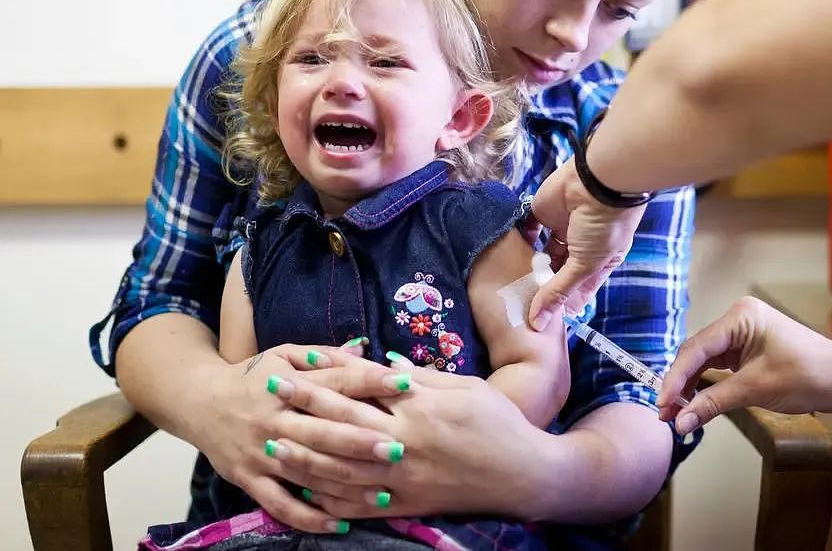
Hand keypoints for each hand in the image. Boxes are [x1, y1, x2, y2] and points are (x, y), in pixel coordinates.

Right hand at [197, 343, 410, 533]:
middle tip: (398, 449)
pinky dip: (308, 516)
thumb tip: (364, 348)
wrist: (199, 401)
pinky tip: (338, 523)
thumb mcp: (284, 356)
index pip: (334, 382)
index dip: (370, 381)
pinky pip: (280, 503)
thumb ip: (324, 356)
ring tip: (383, 492)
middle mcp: (274, 419)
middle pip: (323, 432)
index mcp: (287, 385)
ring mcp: (260, 452)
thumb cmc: (252, 376)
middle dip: (361, 441)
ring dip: (345, 484)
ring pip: (307, 472)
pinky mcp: (249, 479)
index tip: (404, 384)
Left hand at [291, 366, 557, 520]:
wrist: (525, 475)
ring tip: (275, 442)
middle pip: (343, 422)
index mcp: (421, 406)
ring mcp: (405, 477)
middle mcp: (406, 442)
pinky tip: (306, 492)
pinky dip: (332, 501)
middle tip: (271, 391)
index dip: (329, 371)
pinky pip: (362, 505)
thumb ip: (424, 376)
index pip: (364, 385)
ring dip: (305, 455)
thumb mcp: (468, 387)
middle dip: (303, 405)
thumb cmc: (501, 423)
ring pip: (343, 468)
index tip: (300, 360)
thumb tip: (384, 361)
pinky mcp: (409, 504)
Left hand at [528, 159, 644, 328]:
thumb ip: (559, 292)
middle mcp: (581, 247)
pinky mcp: (543, 213)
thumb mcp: (585, 264)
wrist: (597, 182)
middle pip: (557, 274)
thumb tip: (540, 323)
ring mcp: (561, 229)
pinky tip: (506, 259)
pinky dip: (518, 241)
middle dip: (542, 287)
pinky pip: (527, 229)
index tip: (541, 321)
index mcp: (599, 261)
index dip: (562, 304)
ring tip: (511, 286)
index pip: (578, 289)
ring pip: (540, 254)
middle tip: (521, 307)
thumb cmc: (604, 227)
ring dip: (528, 267)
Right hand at [656, 297, 831, 433]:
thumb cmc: (809, 376)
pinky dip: (706, 383)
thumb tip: (680, 422)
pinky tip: (694, 401)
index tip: (661, 403)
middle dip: (680, 384)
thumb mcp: (755, 390)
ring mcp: (741, 332)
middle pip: (696, 352)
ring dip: (690, 385)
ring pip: (704, 360)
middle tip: (665, 413)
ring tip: (676, 412)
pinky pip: (717, 364)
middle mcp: (737, 318)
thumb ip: (712, 403)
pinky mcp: (746, 347)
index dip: (675, 378)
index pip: (696, 348)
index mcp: (740, 316)